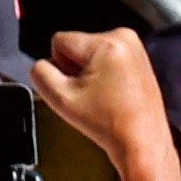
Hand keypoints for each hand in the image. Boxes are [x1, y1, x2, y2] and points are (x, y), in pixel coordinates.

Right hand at [31, 28, 175, 179]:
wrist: (141, 142)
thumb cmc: (110, 124)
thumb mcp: (58, 97)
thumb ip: (39, 72)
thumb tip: (44, 63)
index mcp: (107, 43)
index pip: (58, 41)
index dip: (60, 67)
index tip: (78, 88)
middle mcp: (125, 38)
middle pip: (75, 46)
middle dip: (76, 70)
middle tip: (92, 95)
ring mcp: (135, 49)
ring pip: (89, 54)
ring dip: (89, 73)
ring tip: (104, 95)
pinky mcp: (139, 59)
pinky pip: (105, 60)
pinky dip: (103, 75)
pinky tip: (112, 93)